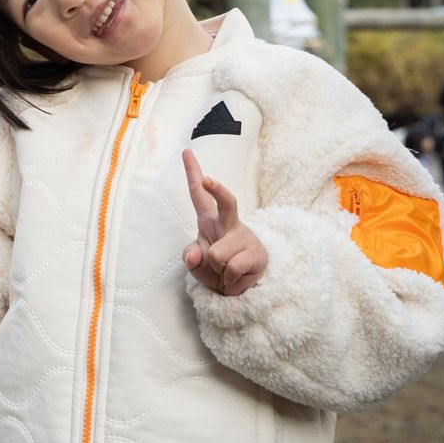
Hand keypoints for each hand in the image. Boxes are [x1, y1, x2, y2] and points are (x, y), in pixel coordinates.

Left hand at [181, 149, 267, 295]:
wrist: (235, 290)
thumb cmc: (213, 268)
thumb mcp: (195, 263)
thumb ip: (191, 257)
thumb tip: (195, 256)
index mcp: (209, 220)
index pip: (198, 193)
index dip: (193, 172)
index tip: (186, 152)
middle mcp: (227, 224)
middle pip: (226, 203)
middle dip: (217, 190)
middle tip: (208, 180)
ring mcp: (243, 237)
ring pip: (217, 254)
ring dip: (218, 270)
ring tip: (224, 271)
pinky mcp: (256, 253)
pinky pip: (232, 268)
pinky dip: (229, 279)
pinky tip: (235, 277)